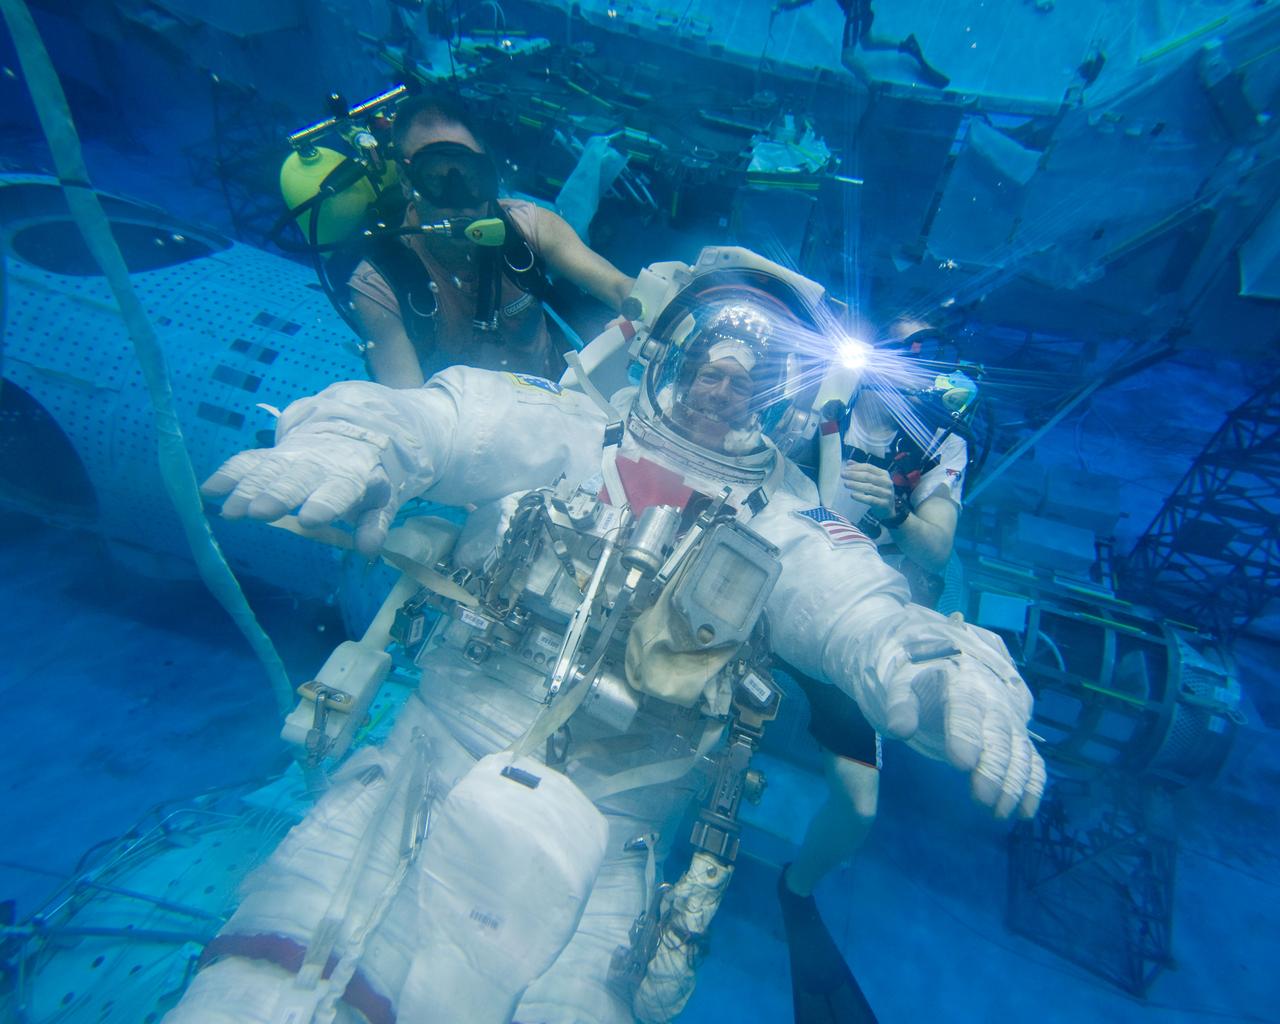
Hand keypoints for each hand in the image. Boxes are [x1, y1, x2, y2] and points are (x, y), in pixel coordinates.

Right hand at [201, 432, 399, 557]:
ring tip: (230, 512)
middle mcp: (316, 464)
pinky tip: (208, 491)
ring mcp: (288, 458)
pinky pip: (244, 461)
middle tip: (259, 513)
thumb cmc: (363, 479)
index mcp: (349, 476)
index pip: (337, 490)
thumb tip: (369, 550)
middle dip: (276, 495)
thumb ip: (374, 525)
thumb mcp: (380, 501)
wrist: (346, 437)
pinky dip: (226, 474)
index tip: (307, 519)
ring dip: (246, 489)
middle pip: (295, 479)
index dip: (323, 503)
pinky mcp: (266, 456)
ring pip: (266, 471)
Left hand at [840, 461, 895, 518]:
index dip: (857, 467)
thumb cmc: (878, 492)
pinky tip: (852, 495)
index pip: (869, 467)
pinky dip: (861, 497)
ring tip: (845, 484)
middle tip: (843, 475)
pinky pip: (870, 499)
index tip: (846, 468)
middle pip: (868, 476)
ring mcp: (886, 493)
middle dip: (854, 475)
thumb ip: (862, 471)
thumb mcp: (873, 480)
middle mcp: (887, 482)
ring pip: (869, 487)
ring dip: (856, 485)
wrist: (888, 509)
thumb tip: (849, 462)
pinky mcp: (884, 504)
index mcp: (884, 474)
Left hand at [884, 658, 1045, 818]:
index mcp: (964, 683)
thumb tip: (898, 730)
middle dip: (993, 768)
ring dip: (1014, 783)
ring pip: (1020, 752)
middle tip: (982, 798)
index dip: (965, 736)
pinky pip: (1033, 761)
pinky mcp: (1020, 738)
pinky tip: (1024, 812)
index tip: (960, 764)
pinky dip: (1032, 786)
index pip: (966, 709)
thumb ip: (901, 705)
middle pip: (998, 736)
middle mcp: (995, 702)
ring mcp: (1012, 721)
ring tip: (1000, 812)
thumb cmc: (927, 681)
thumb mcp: (906, 684)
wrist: (960, 664)